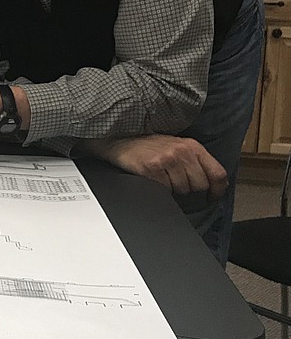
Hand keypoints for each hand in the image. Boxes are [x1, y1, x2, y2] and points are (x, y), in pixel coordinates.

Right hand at [83, 135, 228, 199]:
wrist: (121, 140)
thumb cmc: (149, 147)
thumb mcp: (178, 148)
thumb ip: (197, 162)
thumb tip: (217, 184)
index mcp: (193, 146)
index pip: (218, 174)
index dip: (217, 191)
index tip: (211, 198)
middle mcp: (182, 151)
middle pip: (201, 185)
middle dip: (191, 192)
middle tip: (179, 188)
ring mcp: (167, 159)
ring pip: (184, 190)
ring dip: (174, 191)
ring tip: (164, 181)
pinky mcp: (152, 167)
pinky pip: (166, 190)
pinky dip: (161, 190)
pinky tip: (154, 181)